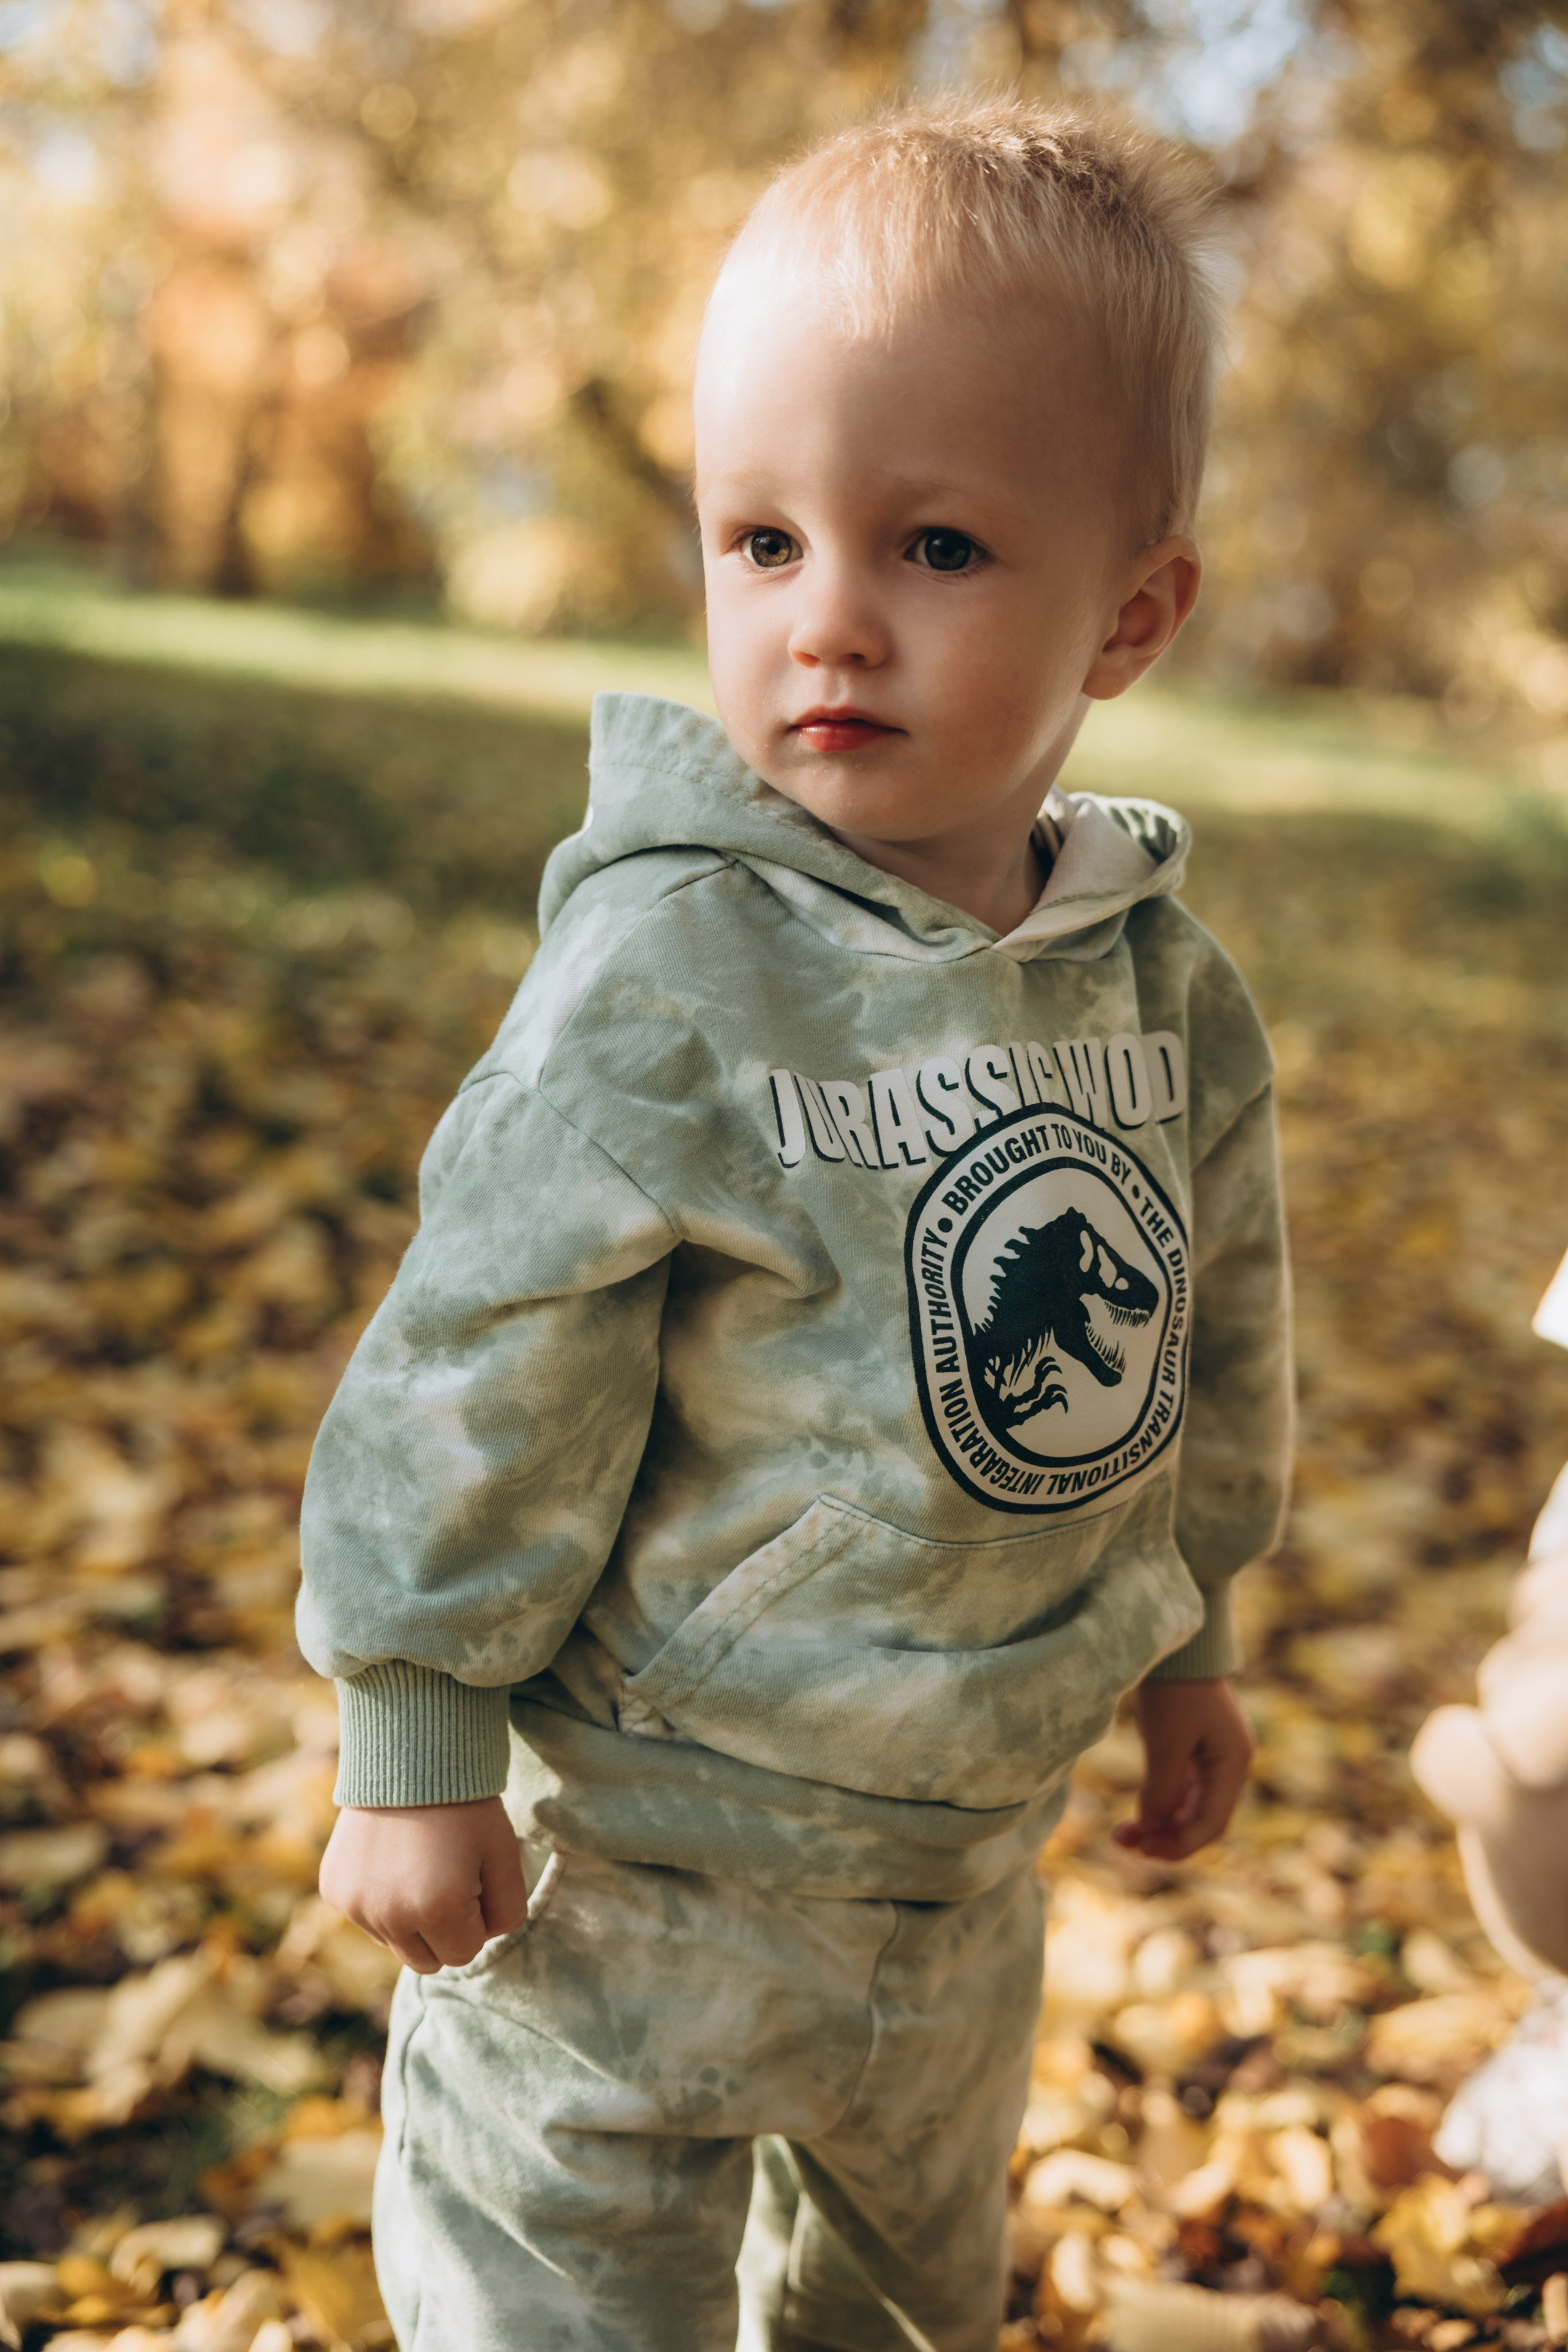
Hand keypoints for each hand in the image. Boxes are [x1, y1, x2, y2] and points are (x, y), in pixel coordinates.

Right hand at [319, 1795, 528, 1973]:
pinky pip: (366, 1920)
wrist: (408, 1756)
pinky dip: (381, 1901)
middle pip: (426, 1960)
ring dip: (410, 1919)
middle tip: (449, 1878)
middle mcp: (389, 1915)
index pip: (464, 1953)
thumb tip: (482, 1939)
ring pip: (395, 1943)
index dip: (475, 1919)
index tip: (473, 1878)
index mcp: (437, 1909)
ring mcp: (356, 1905)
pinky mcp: (334, 1890)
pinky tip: (391, 1860)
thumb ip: (507, 1912)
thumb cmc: (465, 1806)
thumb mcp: (505, 1855)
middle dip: (444, 1931)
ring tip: (420, 1866)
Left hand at [1113, 1677, 1254, 1860]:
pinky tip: (1136, 1811)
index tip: (1142, 1850)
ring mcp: (1213, 1755)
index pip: (1211, 1824)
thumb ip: (1162, 1791)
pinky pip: (1180, 1788)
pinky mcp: (1194, 1745)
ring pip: (1189, 1806)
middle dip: (1166, 1837)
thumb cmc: (1174, 1689)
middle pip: (1202, 1819)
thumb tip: (1152, 1830)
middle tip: (1126, 1843)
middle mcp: (1229, 1763)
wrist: (1174, 1641)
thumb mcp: (1165, 1742)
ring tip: (1122, 1833)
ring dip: (1160, 1822)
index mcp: (1233, 1763)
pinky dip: (1160, 1802)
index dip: (1178, 1844)